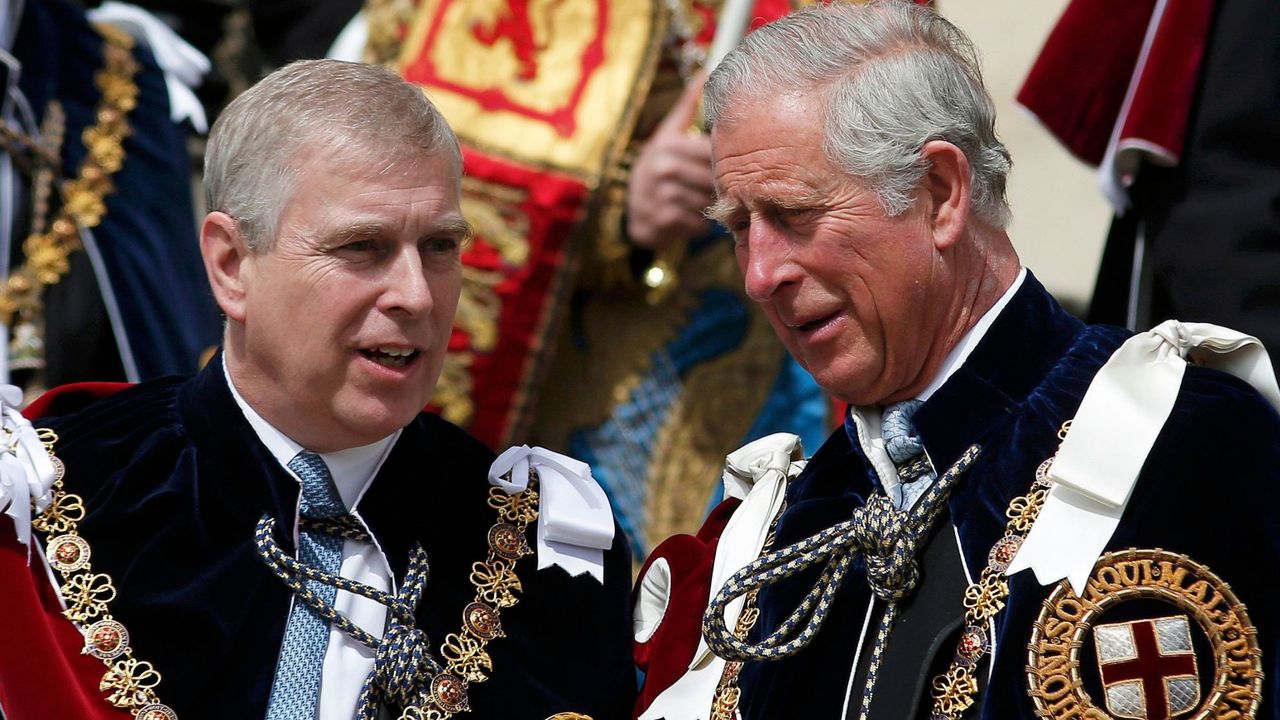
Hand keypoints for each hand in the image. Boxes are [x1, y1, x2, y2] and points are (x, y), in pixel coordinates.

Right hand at [626, 77, 714, 250]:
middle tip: (722, 190)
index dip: (725, 162)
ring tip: (705, 202)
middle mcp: (663, 168)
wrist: (632, 209)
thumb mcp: (667, 135)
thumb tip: (703, 73)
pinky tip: (692, 217)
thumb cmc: (656, 168)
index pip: (712, 152)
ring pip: (708, 201)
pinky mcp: (664, 220)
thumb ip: (687, 107)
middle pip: (713, 178)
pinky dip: (701, 224)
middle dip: (720, 186)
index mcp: (668, 144)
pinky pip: (698, 223)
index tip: (730, 166)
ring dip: (712, 206)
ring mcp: (662, 195)